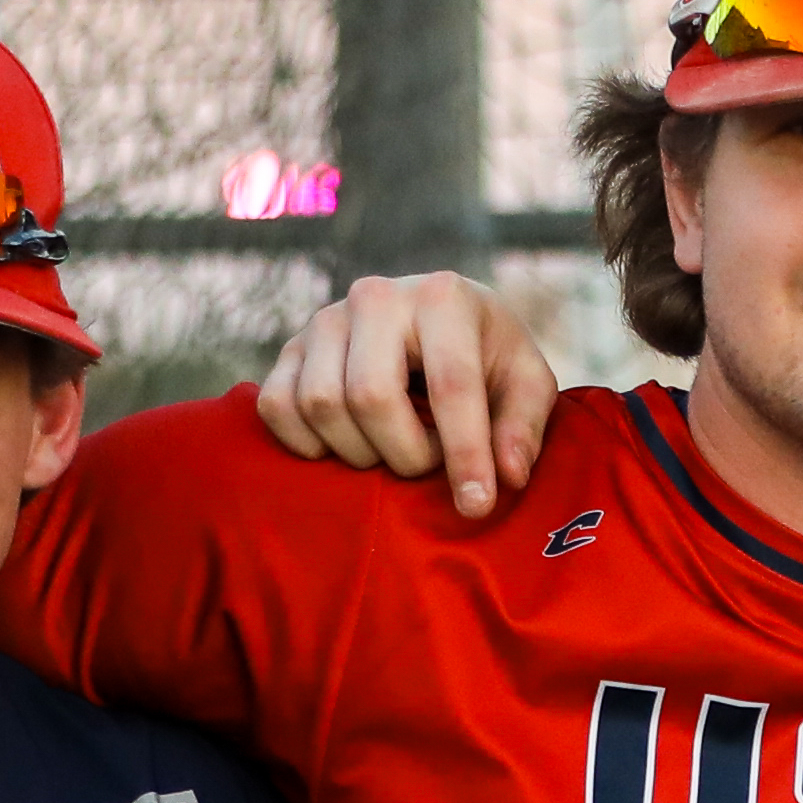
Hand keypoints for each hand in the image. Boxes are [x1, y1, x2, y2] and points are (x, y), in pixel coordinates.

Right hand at [251, 274, 566, 511]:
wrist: (435, 322)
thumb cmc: (487, 356)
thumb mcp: (526, 384)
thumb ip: (524, 427)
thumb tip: (508, 476)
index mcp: (443, 298)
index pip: (450, 384)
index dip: (464, 453)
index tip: (477, 505)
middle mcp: (376, 297)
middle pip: (371, 397)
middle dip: (405, 453)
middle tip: (431, 461)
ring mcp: (324, 319)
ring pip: (322, 405)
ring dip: (361, 451)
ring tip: (396, 446)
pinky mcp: (289, 349)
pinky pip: (277, 407)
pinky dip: (308, 444)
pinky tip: (347, 445)